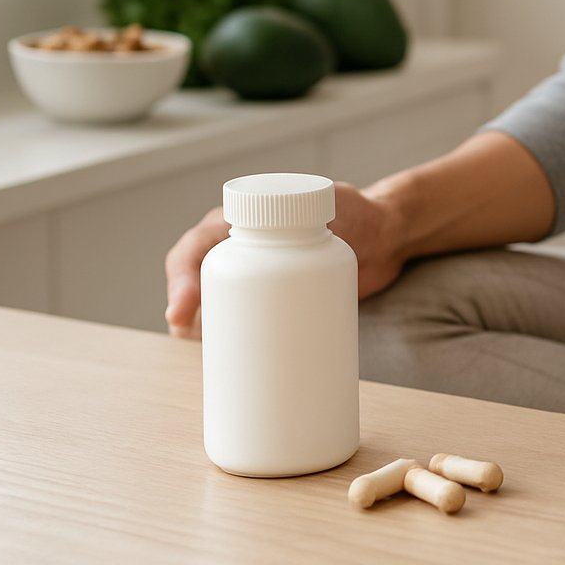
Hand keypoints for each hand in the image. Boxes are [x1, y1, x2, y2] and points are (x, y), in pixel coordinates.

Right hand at [164, 181, 408, 338]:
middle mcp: (243, 249)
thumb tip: (314, 223)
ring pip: (215, 303)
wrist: (382, 237)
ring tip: (202, 353)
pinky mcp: (277, 300)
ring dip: (199, 328)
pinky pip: (244, 319)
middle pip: (197, 280)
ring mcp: (259, 277)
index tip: (182, 308)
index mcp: (246, 221)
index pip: (198, 245)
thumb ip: (324, 206)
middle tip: (187, 336)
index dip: (182, 276)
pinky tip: (223, 362)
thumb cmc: (358, 213)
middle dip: (183, 310)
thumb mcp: (337, 202)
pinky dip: (229, 339)